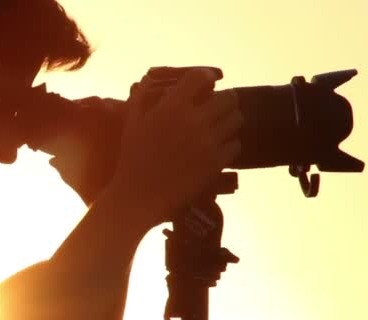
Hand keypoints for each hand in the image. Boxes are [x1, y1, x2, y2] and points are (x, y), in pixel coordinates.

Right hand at [105, 68, 241, 228]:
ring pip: (236, 119)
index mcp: (172, 107)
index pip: (201, 77)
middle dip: (223, 100)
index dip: (207, 77)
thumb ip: (141, 96)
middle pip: (228, 98)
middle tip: (217, 107)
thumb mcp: (131, 122)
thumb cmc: (132, 156)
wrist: (139, 194)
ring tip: (218, 126)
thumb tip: (147, 78)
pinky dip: (229, 143)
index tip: (208, 81)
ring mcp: (207, 143)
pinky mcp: (215, 163)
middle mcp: (193, 121)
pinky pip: (236, 144)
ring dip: (228, 120)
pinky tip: (216, 147)